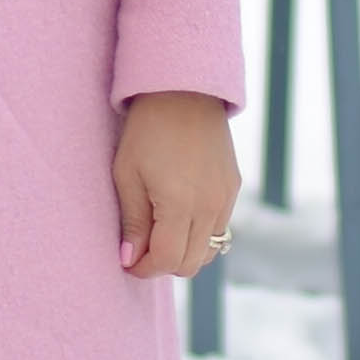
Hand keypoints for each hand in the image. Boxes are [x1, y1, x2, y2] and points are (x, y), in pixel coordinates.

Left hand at [114, 91, 238, 280]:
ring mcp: (226, 198)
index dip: (144, 269)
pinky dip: (198, 234)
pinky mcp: (233, 187)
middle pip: (189, 264)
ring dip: (182, 251)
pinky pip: (219, 228)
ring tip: (159, 232)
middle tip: (140, 248)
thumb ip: (132, 221)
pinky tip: (178, 215)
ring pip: (207, 250)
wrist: (183, 91)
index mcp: (180, 204)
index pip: (167, 260)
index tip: (127, 261)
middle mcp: (210, 207)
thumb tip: (130, 259)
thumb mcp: (127, 174)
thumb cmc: (146, 130)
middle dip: (162, 263)